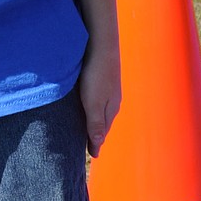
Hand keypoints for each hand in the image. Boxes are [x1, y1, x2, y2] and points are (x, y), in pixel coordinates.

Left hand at [79, 43, 120, 158]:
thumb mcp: (93, 102)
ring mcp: (109, 89)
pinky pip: (98, 98)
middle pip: (103, 122)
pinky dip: (94, 107)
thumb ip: (95, 123)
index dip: (96, 144)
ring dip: (95, 120)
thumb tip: (98, 145)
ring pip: (102, 109)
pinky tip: (89, 103)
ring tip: (88, 128)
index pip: (102, 132)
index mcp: (110, 109)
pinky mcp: (104, 78)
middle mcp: (112, 100)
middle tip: (90, 146)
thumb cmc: (96, 74)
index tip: (92, 156)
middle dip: (97, 134)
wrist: (102, 44)